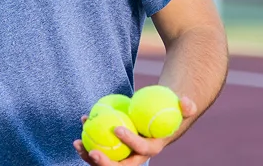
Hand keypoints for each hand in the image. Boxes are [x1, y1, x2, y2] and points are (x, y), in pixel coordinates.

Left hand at [74, 96, 197, 164]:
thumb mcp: (181, 108)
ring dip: (89, 156)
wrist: (158, 117)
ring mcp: (123, 155)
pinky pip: (100, 147)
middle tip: (92, 151)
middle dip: (105, 164)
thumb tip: (186, 103)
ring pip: (105, 161)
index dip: (130, 142)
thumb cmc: (168, 110)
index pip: (141, 150)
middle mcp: (136, 156)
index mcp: (151, 149)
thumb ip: (186, 106)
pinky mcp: (113, 149)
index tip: (117, 129)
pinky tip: (82, 122)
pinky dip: (89, 138)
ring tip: (77, 143)